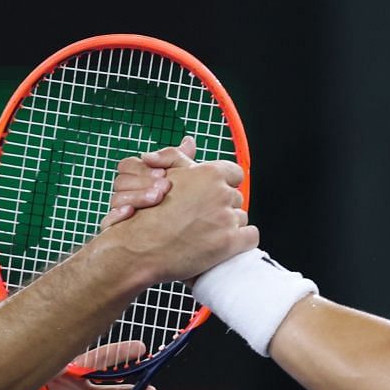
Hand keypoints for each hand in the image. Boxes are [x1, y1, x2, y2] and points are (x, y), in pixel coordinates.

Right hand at [101, 138, 194, 228]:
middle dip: (143, 181)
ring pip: (116, 199)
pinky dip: (116, 216)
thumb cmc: (183, 209)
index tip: (163, 173)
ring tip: (157, 198)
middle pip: (121, 181)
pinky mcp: (117, 234)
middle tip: (165, 186)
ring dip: (136, 196)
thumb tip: (188, 141)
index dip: (142, 168)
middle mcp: (126, 195)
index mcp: (137, 180)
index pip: (127, 166)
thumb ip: (182, 162)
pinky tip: (131, 212)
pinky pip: (107, 223)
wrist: (185, 241)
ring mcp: (121, 214)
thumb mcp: (187, 182)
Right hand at [101, 146, 255, 283]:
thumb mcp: (163, 176)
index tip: (214, 195)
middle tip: (202, 218)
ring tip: (205, 233)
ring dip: (228, 225)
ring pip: (241, 218)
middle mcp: (221, 193)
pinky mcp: (230, 242)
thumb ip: (181, 158)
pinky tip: (222, 245)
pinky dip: (240, 242)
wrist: (139, 247)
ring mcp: (227, 218)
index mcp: (209, 173)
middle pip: (236, 197)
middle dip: (223, 207)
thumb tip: (189, 142)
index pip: (234, 173)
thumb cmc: (147, 214)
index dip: (224, 184)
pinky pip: (251, 237)